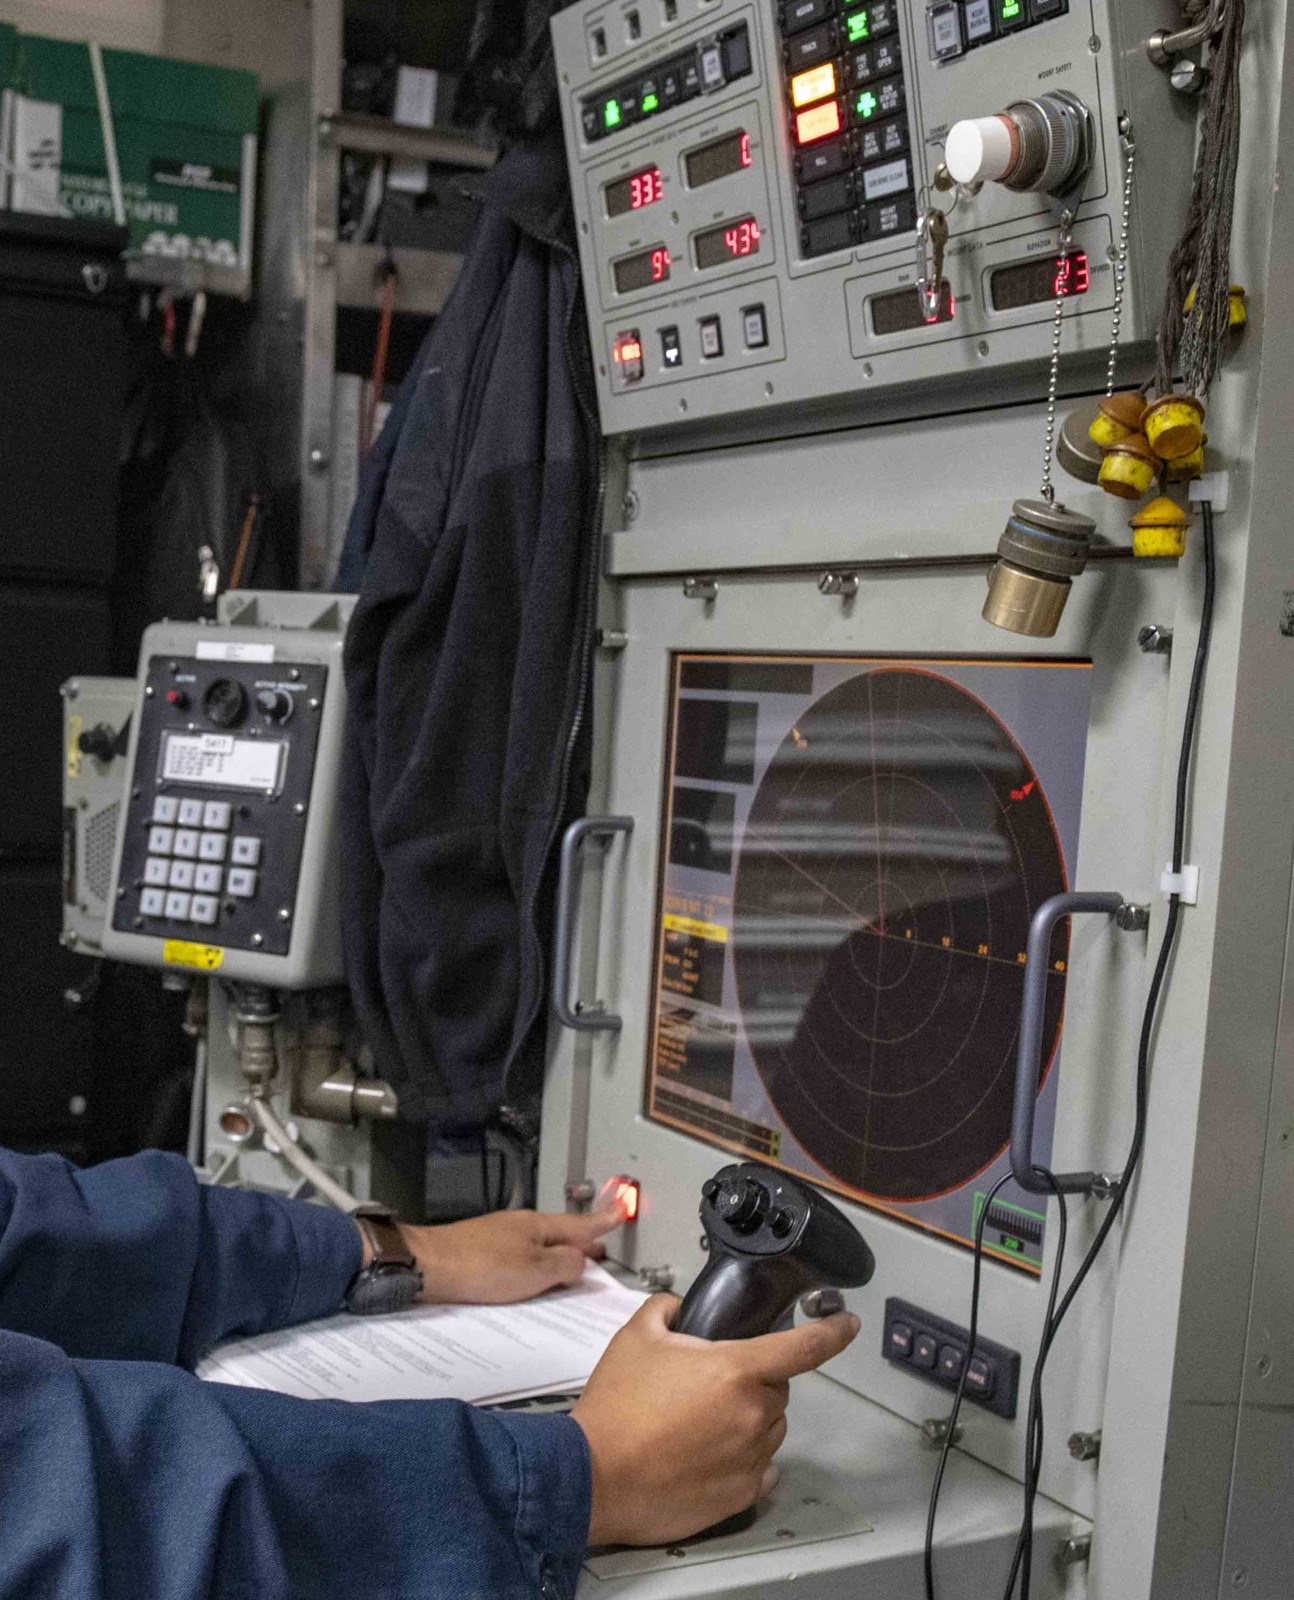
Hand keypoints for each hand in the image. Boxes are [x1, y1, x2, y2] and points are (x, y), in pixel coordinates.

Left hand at [370, 1208, 624, 1304]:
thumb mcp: (534, 1270)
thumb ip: (565, 1264)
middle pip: (561, 1233)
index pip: (581, 1223)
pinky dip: (536, 1267)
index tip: (622, 1211)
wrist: (427, 1266)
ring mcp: (501, 1238)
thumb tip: (582, 1261)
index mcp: (538, 1226)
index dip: (604, 1221)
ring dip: (559, 1256)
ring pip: (540, 1246)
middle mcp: (520, 1227)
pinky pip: (521, 1258)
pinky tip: (533, 1281)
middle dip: (584, 1241)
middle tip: (603, 1246)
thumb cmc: (479, 1266)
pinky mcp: (484, 1254)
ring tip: (573, 1268)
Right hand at [572, 1295, 859, 1546]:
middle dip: (752, 1381)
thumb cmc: (616, 1410)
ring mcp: (749, 1459)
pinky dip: (745, 1459)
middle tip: (708, 1386)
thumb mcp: (635, 1337)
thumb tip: (678, 1306)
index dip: (831, 1332)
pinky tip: (711, 1455)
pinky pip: (761, 1470)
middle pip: (776, 1389)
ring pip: (770, 1429)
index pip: (802, 1347)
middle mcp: (752, 1415)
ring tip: (700, 1423)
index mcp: (735, 1370)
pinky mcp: (740, 1495)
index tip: (847, 1324)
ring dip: (749, 1420)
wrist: (594, 1476)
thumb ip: (665, 1309)